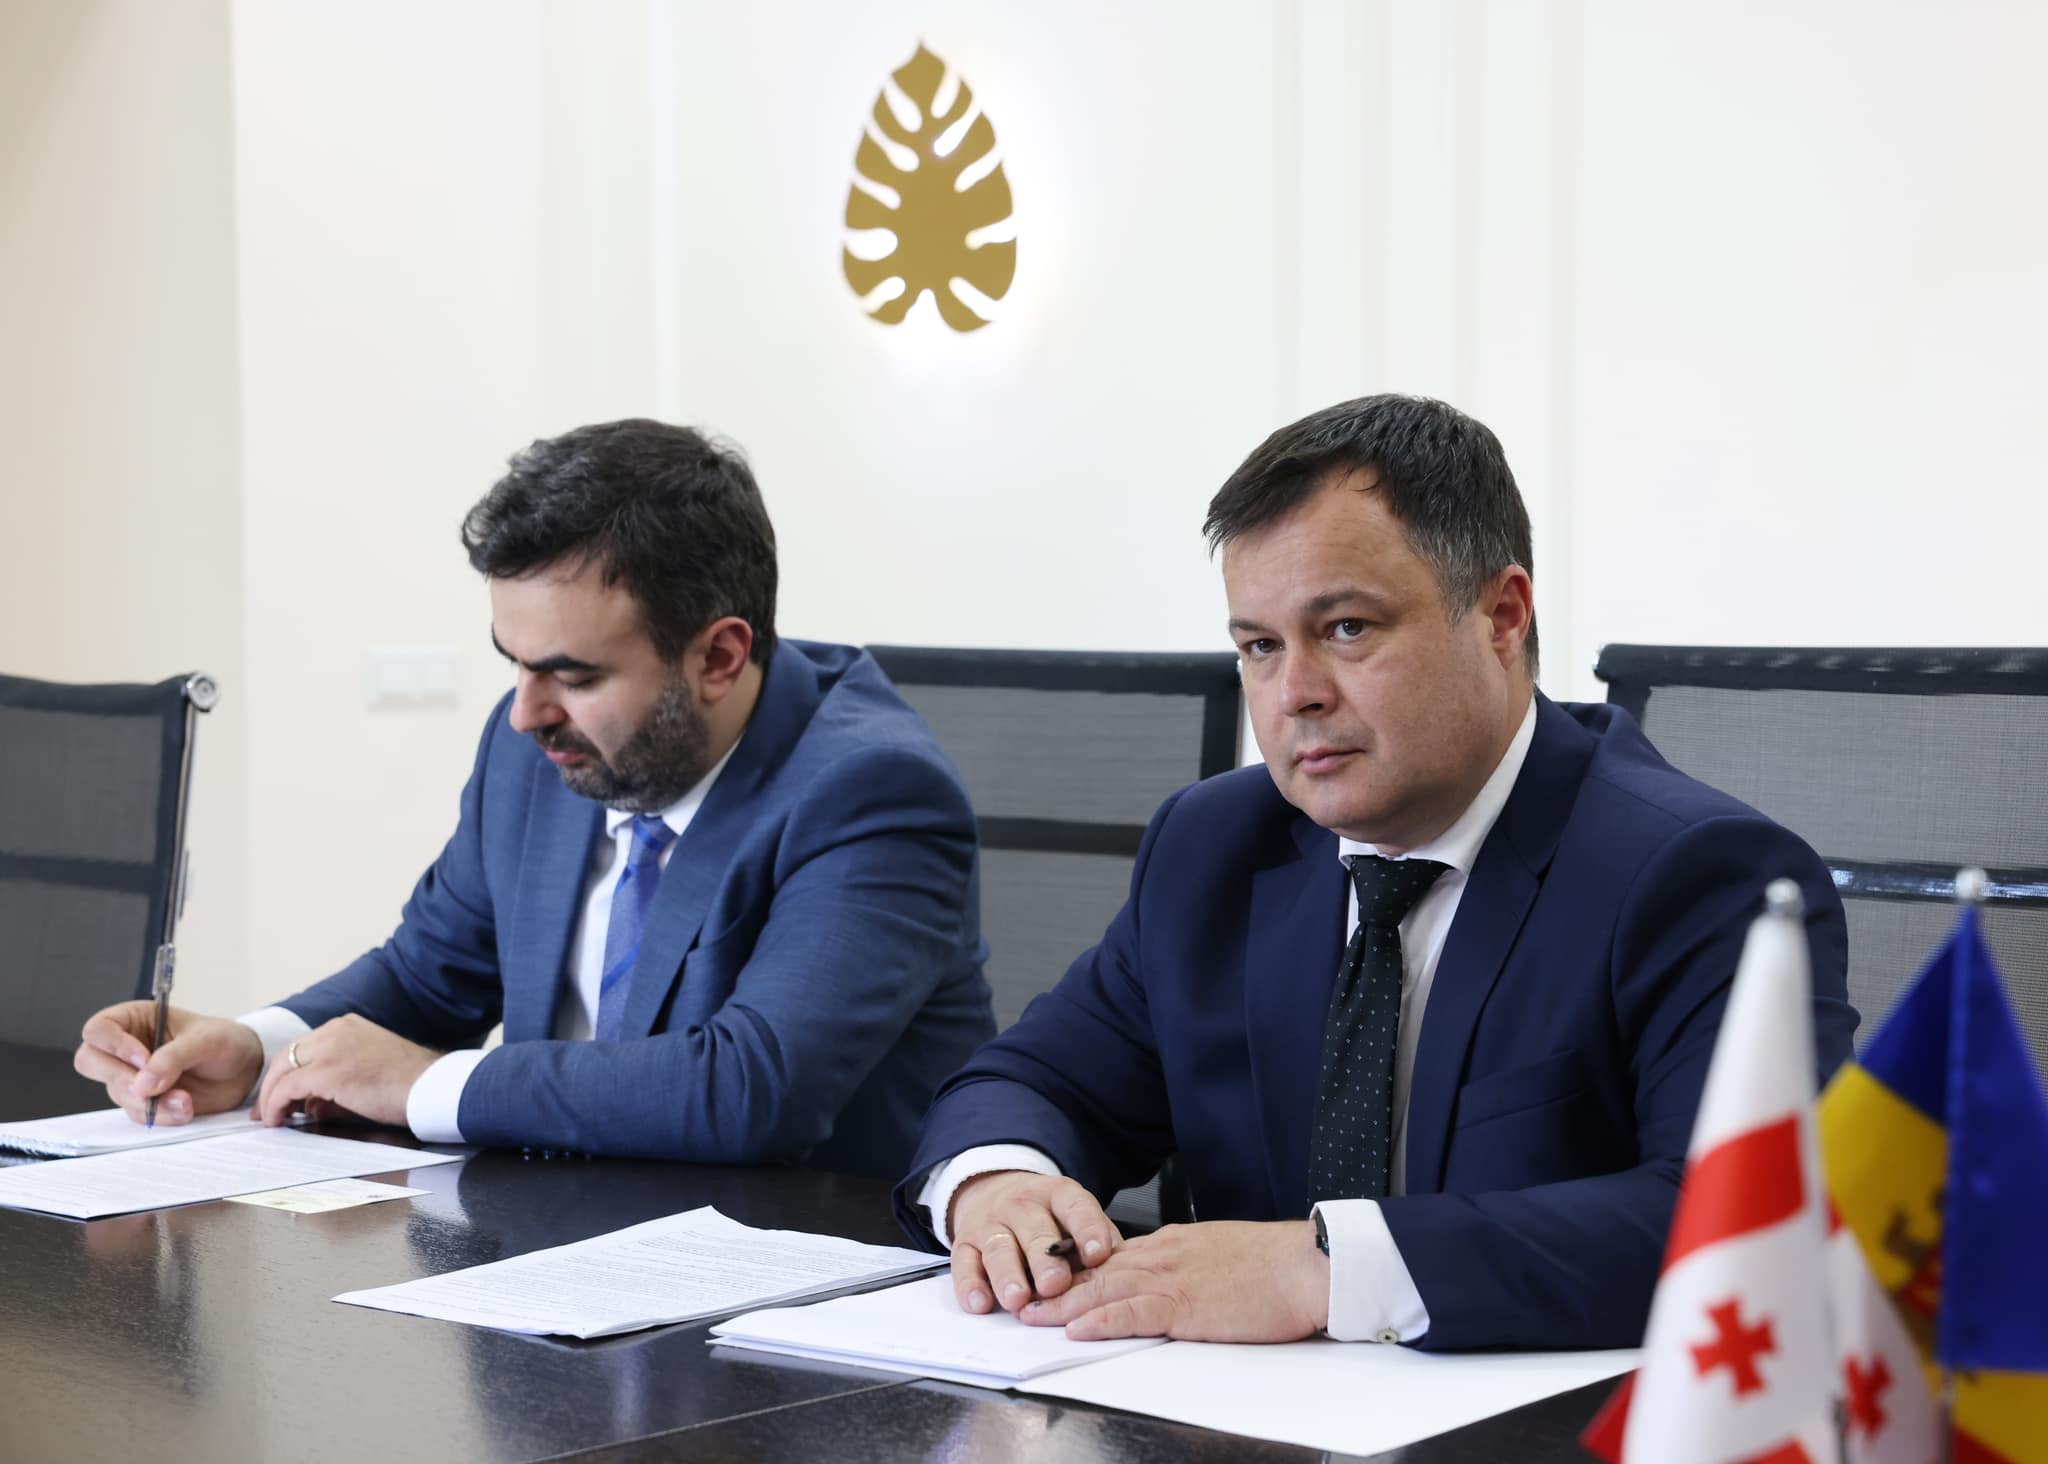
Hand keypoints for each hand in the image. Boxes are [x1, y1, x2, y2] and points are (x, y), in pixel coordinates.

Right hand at [75, 1001, 263, 1124]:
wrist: (245, 1070)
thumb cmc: (225, 1042)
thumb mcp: (206, 1040)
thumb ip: (174, 1057)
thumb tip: (144, 1083)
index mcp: (135, 1020)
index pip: (98, 1030)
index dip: (113, 1046)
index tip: (144, 1058)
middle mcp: (126, 1048)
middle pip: (91, 1062)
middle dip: (121, 1078)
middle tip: (151, 1088)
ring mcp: (133, 1076)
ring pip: (117, 1092)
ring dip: (149, 1101)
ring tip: (185, 1100)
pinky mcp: (145, 1101)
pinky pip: (137, 1113)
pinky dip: (160, 1115)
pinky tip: (185, 1109)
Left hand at [252, 1014, 440, 1129]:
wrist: (431, 1087)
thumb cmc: (408, 1084)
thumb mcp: (365, 1074)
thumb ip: (332, 1085)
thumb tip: (308, 1105)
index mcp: (346, 1026)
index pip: (303, 1048)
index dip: (285, 1074)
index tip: (277, 1097)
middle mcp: (335, 1030)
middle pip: (286, 1056)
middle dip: (271, 1086)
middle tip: (264, 1112)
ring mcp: (330, 1049)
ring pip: (282, 1070)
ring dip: (271, 1097)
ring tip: (270, 1120)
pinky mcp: (328, 1072)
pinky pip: (288, 1089)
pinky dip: (276, 1106)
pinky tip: (277, 1120)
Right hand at [947, 1171, 1121, 1316]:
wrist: (992, 1189)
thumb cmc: (1045, 1215)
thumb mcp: (1075, 1216)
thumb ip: (1098, 1240)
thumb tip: (1125, 1271)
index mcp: (1058, 1195)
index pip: (1075, 1207)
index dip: (1087, 1229)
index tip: (1099, 1253)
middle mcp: (1022, 1206)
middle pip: (1034, 1231)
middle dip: (1045, 1260)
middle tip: (1055, 1284)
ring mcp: (991, 1224)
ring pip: (999, 1249)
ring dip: (1008, 1276)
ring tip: (1018, 1299)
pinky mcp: (964, 1244)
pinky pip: (964, 1265)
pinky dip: (970, 1286)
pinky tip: (980, 1303)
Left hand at [1016, 1220, 1329, 1341]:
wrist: (1309, 1263)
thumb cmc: (1276, 1264)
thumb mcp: (1223, 1253)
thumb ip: (1192, 1264)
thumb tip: (1175, 1278)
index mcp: (1175, 1244)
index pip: (1114, 1256)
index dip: (1076, 1268)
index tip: (1048, 1277)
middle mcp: (1165, 1255)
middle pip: (1098, 1271)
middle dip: (1055, 1285)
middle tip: (1020, 1297)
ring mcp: (1174, 1279)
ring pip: (1106, 1289)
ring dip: (1064, 1304)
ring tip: (1030, 1315)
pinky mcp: (1188, 1306)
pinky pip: (1135, 1312)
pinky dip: (1102, 1320)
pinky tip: (1077, 1327)